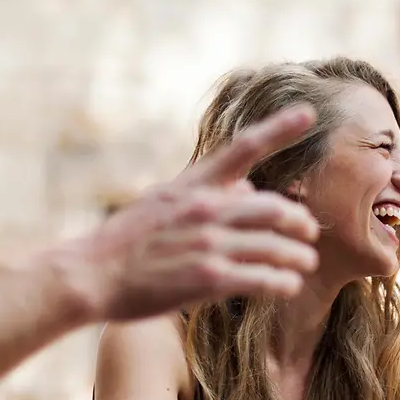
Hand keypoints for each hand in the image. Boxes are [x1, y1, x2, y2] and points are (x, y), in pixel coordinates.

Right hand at [67, 107, 321, 321]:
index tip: (307, 113)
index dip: (278, 129)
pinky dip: (282, 281)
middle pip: (273, 207)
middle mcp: (204, 209)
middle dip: (299, 221)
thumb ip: (206, 193)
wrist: (89, 275)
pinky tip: (289, 286)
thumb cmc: (125, 242)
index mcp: (192, 185)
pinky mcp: (207, 279)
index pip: (241, 148)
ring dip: (297, 255)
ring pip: (274, 245)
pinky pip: (260, 278)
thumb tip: (249, 187)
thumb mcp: (163, 203)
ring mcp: (207, 244)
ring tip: (306, 263)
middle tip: (310, 232)